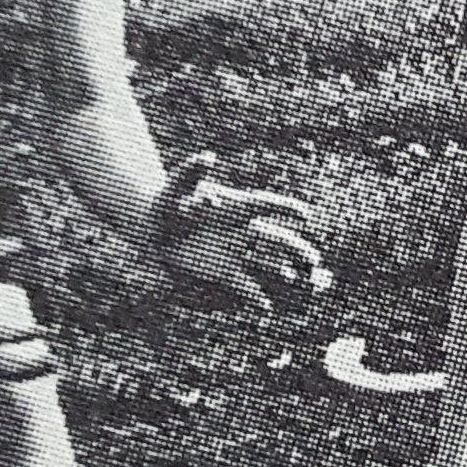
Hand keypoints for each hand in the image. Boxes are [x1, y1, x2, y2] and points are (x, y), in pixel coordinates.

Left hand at [156, 156, 333, 314]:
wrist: (152, 230)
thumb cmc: (168, 202)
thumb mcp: (176, 185)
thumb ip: (192, 170)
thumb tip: (207, 158)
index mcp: (238, 207)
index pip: (267, 205)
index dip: (286, 208)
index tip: (304, 215)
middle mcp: (243, 232)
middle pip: (279, 240)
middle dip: (298, 250)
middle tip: (314, 261)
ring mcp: (236, 254)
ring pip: (269, 266)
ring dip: (282, 273)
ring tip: (295, 282)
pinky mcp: (223, 275)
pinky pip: (245, 288)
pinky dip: (255, 298)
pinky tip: (263, 308)